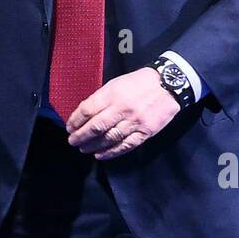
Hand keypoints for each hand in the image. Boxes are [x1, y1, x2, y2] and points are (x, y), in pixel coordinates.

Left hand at [66, 67, 180, 159]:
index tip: (69, 127)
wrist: (169, 84)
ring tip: (84, 149)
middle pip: (96, 126)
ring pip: (109, 138)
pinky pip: (125, 145)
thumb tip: (85, 113)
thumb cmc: (139, 82)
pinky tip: (100, 155)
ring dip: (93, 146)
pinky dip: (111, 152)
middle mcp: (122, 108)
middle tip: (72, 141)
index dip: (76, 121)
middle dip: (81, 136)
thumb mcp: (117, 83)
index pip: (88, 110)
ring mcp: (134, 122)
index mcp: (113, 94)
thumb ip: (102, 98)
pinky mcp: (145, 132)